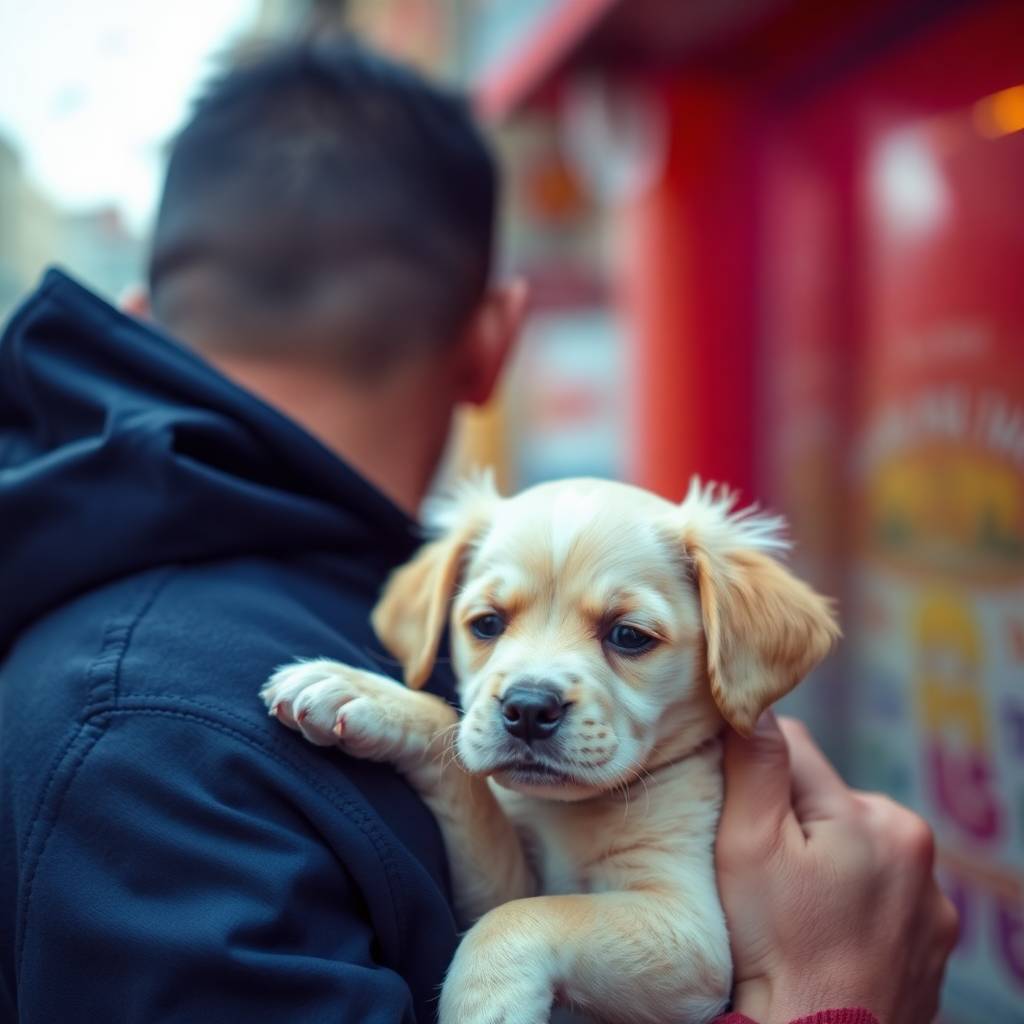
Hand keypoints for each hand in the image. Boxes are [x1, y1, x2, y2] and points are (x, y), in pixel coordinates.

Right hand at [715, 712, 958, 1023]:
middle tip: (768, 877)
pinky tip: (827, 935)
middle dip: (797, 824)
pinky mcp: (933, 942)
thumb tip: (753, 701)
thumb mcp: (747, 847)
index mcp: (875, 815)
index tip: (738, 820)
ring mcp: (932, 901)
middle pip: (830, 801)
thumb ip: (754, 765)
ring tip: (797, 912)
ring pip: (856, 847)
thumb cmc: (776, 950)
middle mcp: (918, 848)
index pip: (794, 751)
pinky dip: (854, 904)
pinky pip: (882, 894)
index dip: (756, 780)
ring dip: (827, 864)